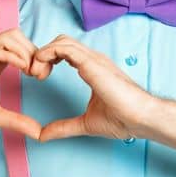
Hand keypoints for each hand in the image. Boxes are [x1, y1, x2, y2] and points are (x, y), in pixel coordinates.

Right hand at [0, 27, 43, 139]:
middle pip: (19, 36)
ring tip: (32, 71)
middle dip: (35, 51)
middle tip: (40, 73)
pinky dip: (13, 56)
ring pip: (9, 36)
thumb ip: (17, 121)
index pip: (22, 47)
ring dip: (26, 51)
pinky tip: (21, 69)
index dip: (36, 58)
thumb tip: (39, 133)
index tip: (43, 76)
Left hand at [32, 34, 164, 141]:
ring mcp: (93, 59)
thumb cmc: (122, 119)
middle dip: (44, 53)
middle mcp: (92, 60)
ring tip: (36, 72)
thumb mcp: (85, 123)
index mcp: (92, 68)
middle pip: (61, 41)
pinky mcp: (91, 63)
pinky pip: (64, 48)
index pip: (66, 51)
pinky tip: (42, 67)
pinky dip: (47, 53)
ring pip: (61, 40)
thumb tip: (43, 135)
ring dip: (43, 53)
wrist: (140, 118)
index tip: (40, 76)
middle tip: (35, 74)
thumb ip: (63, 127)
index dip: (49, 59)